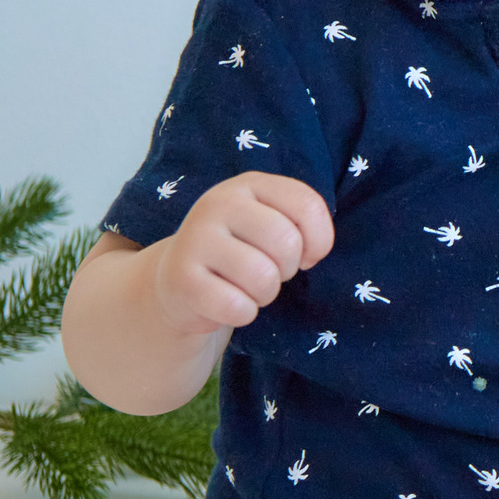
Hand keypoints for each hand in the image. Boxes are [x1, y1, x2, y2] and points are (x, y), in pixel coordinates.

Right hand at [148, 173, 333, 335]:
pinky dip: (242, 313)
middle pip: (287, 243)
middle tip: (266, 270)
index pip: (307, 205)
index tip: (304, 252)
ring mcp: (195, 238)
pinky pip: (238, 307)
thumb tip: (310, 254)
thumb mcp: (274, 224)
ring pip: (264, 277)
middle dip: (287, 269)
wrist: (179, 280)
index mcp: (249, 185)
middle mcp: (218, 203)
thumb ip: (304, 225)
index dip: (318, 240)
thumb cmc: (241, 251)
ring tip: (245, 286)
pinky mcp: (182, 278)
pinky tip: (225, 301)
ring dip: (265, 293)